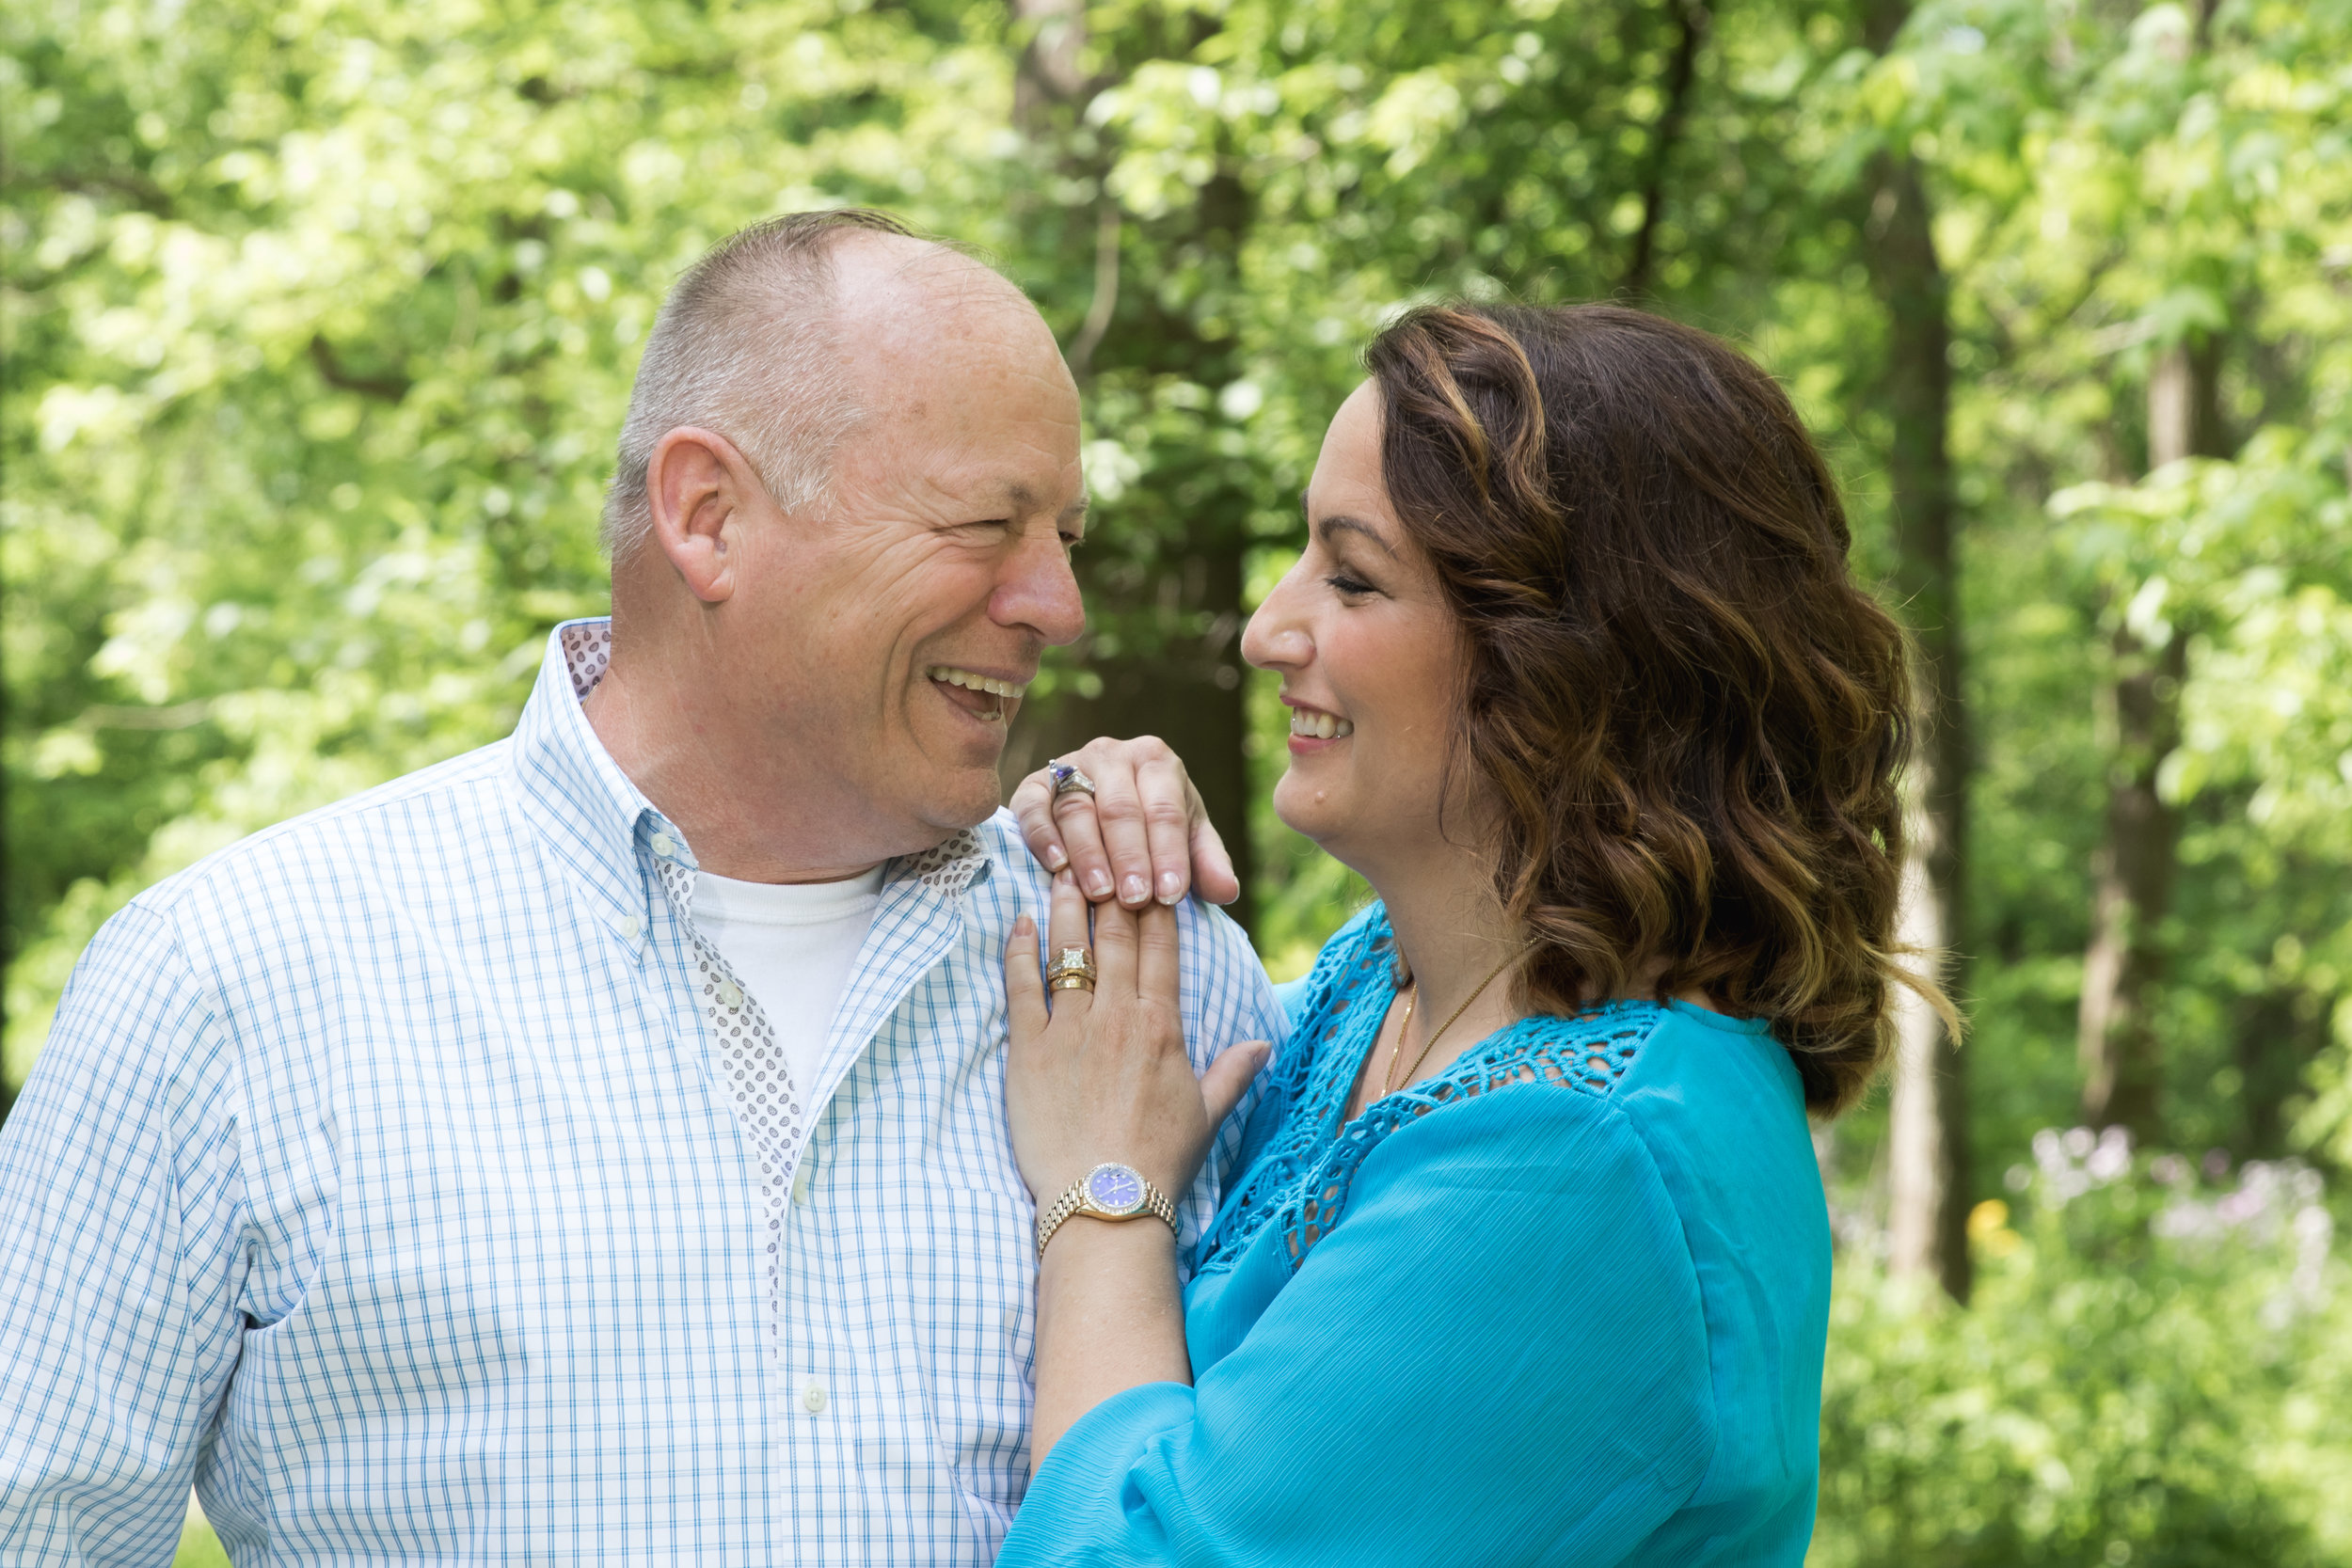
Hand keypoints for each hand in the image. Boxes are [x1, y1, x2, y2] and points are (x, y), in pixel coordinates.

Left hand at [1004, 871, 1269, 1212]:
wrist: (1107, 1204)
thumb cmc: (1158, 1164)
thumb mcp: (1206, 1115)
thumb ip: (1232, 1071)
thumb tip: (1262, 1044)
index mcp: (1164, 1027)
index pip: (1162, 947)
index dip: (1157, 902)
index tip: (1151, 867)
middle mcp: (1119, 1017)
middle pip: (1116, 934)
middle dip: (1111, 884)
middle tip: (1102, 845)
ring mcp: (1072, 1030)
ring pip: (1070, 949)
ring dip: (1065, 904)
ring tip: (1059, 866)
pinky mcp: (1030, 1050)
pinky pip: (1022, 987)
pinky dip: (1018, 950)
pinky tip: (1017, 922)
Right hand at [1010, 736, 1240, 908]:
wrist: (1098, 805)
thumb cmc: (1152, 826)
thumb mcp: (1185, 840)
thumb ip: (1206, 864)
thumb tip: (1228, 892)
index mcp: (1156, 760)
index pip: (1166, 809)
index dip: (1169, 853)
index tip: (1170, 896)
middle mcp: (1112, 754)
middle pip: (1121, 808)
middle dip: (1130, 857)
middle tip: (1135, 900)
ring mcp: (1069, 764)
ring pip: (1077, 808)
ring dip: (1089, 853)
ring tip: (1100, 894)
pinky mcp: (1034, 783)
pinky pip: (1035, 807)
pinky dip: (1044, 836)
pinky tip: (1056, 866)